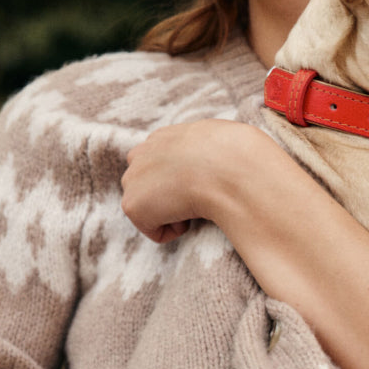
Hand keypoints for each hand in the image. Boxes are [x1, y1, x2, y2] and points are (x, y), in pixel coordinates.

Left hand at [122, 120, 256, 243]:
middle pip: (145, 186)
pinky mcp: (132, 205)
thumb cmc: (236, 155)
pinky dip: (175, 230)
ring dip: (171, 212)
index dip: (179, 182)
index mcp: (163, 138)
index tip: (201, 186)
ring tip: (196, 202)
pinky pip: (155, 230)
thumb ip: (206, 150)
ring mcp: (132, 178)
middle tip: (198, 197)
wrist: (227, 166)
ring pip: (150, 208)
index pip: (159, 164)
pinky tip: (191, 214)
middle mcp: (141, 153)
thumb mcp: (222, 141)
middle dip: (168, 196)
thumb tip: (221, 159)